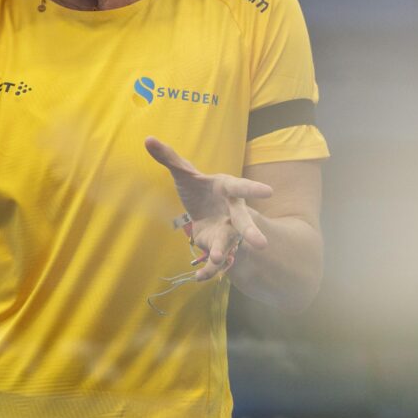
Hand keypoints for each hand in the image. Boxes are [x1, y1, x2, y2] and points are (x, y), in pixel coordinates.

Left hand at [144, 138, 271, 283]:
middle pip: (243, 222)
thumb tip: (148, 139)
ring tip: (217, 260)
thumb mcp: (184, 173)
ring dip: (223, 253)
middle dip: (250, 232)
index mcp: (227, 188)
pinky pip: (216, 260)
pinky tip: (199, 278)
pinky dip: (209, 270)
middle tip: (261, 245)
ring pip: (229, 244)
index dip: (253, 189)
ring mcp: (227, 230)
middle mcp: (232, 211)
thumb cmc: (199, 187)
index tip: (269, 192)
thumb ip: (169, 157)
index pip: (239, 187)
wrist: (203, 208)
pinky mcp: (217, 245)